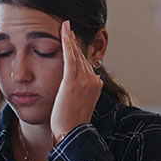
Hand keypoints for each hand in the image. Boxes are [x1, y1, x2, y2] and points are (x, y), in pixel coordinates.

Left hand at [50, 21, 102, 138]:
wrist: (71, 134)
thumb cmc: (71, 123)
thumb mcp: (80, 104)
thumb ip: (80, 91)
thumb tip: (78, 86)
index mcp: (95, 85)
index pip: (85, 64)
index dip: (78, 51)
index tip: (72, 39)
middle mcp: (93, 81)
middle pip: (82, 57)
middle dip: (74, 42)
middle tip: (67, 27)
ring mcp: (84, 81)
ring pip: (76, 55)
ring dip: (70, 40)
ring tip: (65, 26)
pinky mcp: (72, 82)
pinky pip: (70, 58)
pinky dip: (67, 43)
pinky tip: (64, 32)